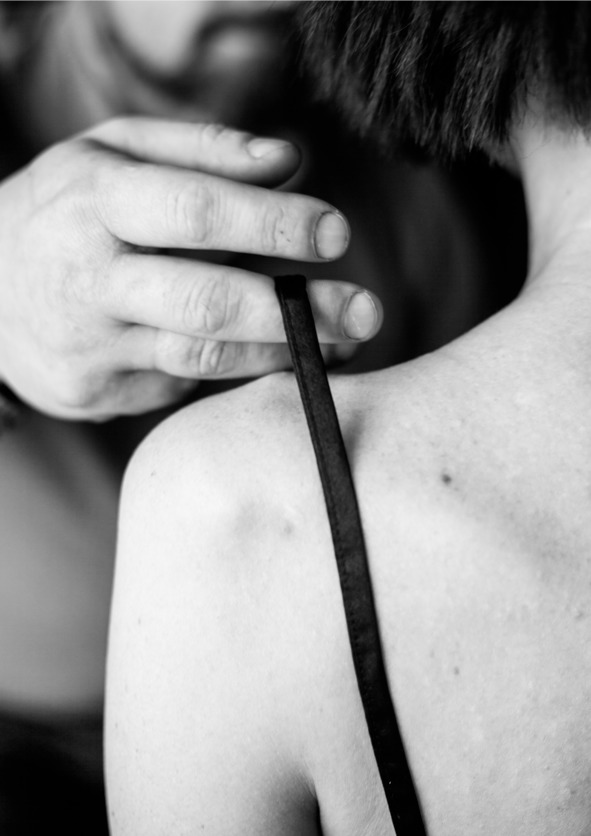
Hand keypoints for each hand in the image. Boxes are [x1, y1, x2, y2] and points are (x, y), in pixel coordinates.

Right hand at [0, 118, 380, 419]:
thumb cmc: (67, 210)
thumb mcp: (113, 154)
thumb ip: (203, 151)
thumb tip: (290, 161)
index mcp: (93, 203)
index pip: (194, 211)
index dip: (271, 223)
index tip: (337, 233)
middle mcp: (90, 280)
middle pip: (205, 302)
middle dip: (296, 312)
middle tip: (367, 313)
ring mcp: (93, 346)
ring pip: (203, 357)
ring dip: (284, 352)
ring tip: (345, 342)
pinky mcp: (101, 392)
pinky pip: (186, 383)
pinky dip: (245, 370)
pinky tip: (285, 357)